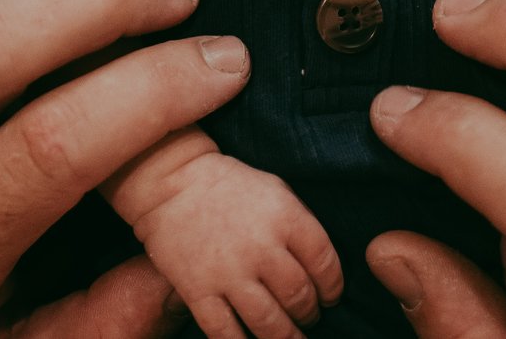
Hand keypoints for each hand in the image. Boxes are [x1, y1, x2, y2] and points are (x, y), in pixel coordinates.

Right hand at [126, 152, 343, 338]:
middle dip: (309, 314)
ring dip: (286, 337)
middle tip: (308, 317)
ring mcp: (228, 273)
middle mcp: (260, 247)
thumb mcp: (276, 190)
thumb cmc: (230, 186)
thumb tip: (322, 267)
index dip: (333, 287)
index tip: (330, 297)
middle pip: (299, 297)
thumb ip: (301, 225)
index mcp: (284, 217)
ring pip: (269, 324)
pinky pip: (226, 333)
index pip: (324, 264)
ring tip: (289, 337)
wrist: (171, 182)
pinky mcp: (198, 291)